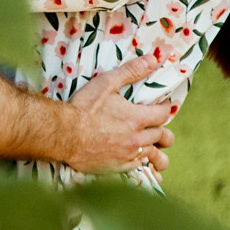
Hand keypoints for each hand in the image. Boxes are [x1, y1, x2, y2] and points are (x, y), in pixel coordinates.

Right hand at [59, 57, 174, 176]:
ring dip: (159, 151)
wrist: (64, 134)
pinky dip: (144, 164)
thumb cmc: (84, 107)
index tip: (161, 105)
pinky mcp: (119, 168)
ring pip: (157, 157)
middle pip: (164, 136)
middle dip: (163, 130)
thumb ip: (131, 71)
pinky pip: (141, 169)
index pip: (164, 114)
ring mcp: (129, 155)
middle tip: (157, 126)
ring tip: (155, 148)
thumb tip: (153, 60)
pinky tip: (141, 162)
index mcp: (137, 118)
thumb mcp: (106, 83)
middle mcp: (138, 139)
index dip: (165, 108)